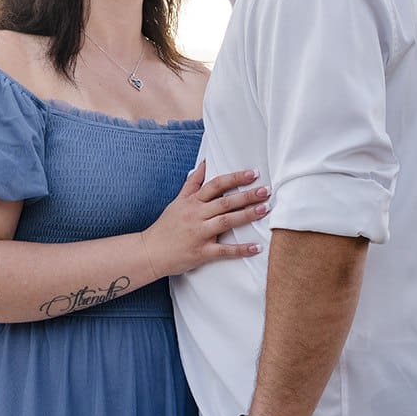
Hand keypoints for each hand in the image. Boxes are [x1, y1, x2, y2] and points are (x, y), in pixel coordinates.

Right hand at [140, 161, 267, 276]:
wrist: (150, 251)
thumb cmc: (166, 226)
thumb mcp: (178, 201)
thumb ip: (192, 183)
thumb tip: (204, 163)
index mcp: (191, 202)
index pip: (215, 185)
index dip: (234, 178)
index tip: (252, 173)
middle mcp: (196, 216)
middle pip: (224, 202)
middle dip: (247, 195)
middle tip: (266, 190)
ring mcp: (199, 234)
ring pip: (226, 222)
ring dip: (246, 215)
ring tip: (265, 209)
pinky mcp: (201, 252)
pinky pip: (224, 250)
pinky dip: (240, 249)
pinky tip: (256, 247)